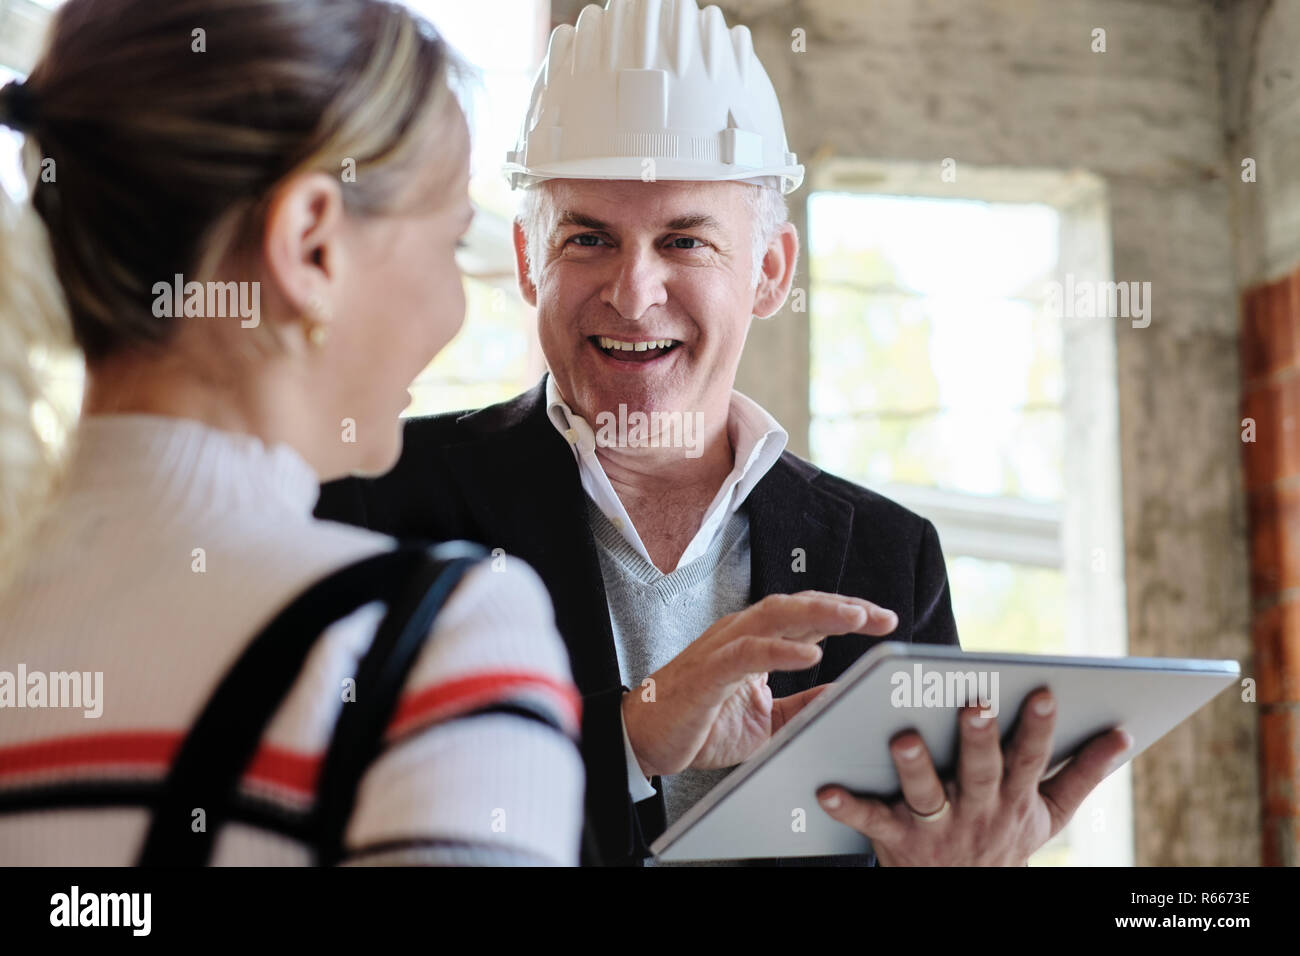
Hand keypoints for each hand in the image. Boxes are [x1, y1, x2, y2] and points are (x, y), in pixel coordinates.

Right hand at [622, 592, 898, 777]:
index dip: (847, 613)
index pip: (808, 615)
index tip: (885, 620)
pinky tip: (811, 654)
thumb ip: (803, 705)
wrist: (645, 741)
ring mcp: (722, 649)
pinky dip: (781, 650)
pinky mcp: (707, 673)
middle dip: (843, 607)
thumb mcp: (766, 719)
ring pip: (775, 616)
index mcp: (755, 641)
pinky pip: (747, 653)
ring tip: (855, 618)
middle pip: (798, 606)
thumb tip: (843, 694)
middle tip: (882, 616)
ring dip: (819, 614)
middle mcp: (740, 635)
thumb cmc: (700, 724)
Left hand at [815, 689, 1132, 865]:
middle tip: (974, 705)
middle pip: (981, 773)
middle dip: (980, 740)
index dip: (1039, 728)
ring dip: (916, 766)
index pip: (1030, 759)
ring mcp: (937, 826)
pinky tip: (826, 787)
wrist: (963, 895)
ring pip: (927, 794)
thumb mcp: (1050, 816)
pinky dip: (849, 806)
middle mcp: (978, 811)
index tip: (1041, 692)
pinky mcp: (897, 839)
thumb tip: (1123, 733)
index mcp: (1015, 798)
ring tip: (903, 736)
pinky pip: (872, 821)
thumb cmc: (1005, 839)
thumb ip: (1082, 774)